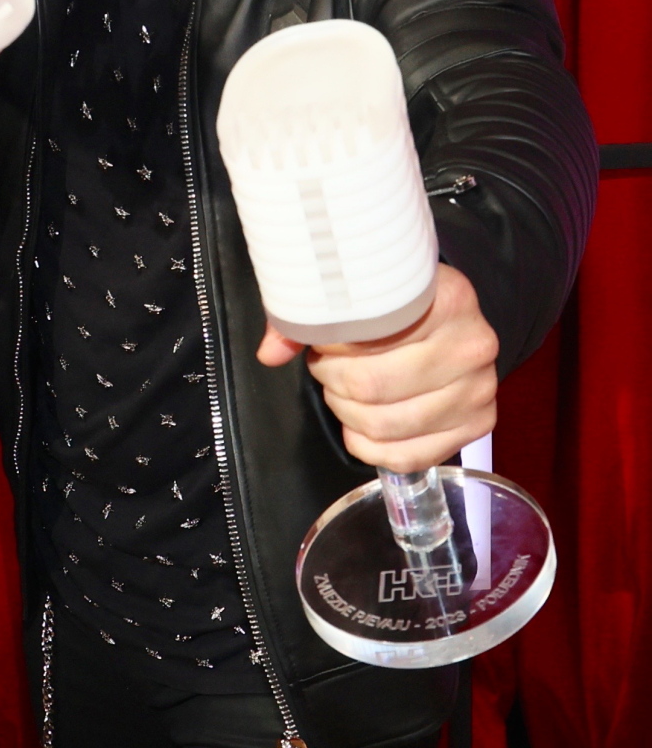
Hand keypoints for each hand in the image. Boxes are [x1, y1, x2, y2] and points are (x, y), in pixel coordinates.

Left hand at [255, 264, 498, 472]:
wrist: (448, 314)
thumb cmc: (402, 302)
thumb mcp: (365, 291)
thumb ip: (311, 313)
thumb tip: (269, 352)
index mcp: (450, 299)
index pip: (371, 336)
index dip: (331, 344)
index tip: (320, 339)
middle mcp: (472, 346)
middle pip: (373, 386)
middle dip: (334, 380)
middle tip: (325, 366)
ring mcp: (478, 390)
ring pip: (384, 423)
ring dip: (346, 411)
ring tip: (340, 389)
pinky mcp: (477, 426)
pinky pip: (405, 457)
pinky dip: (367, 445)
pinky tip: (356, 424)